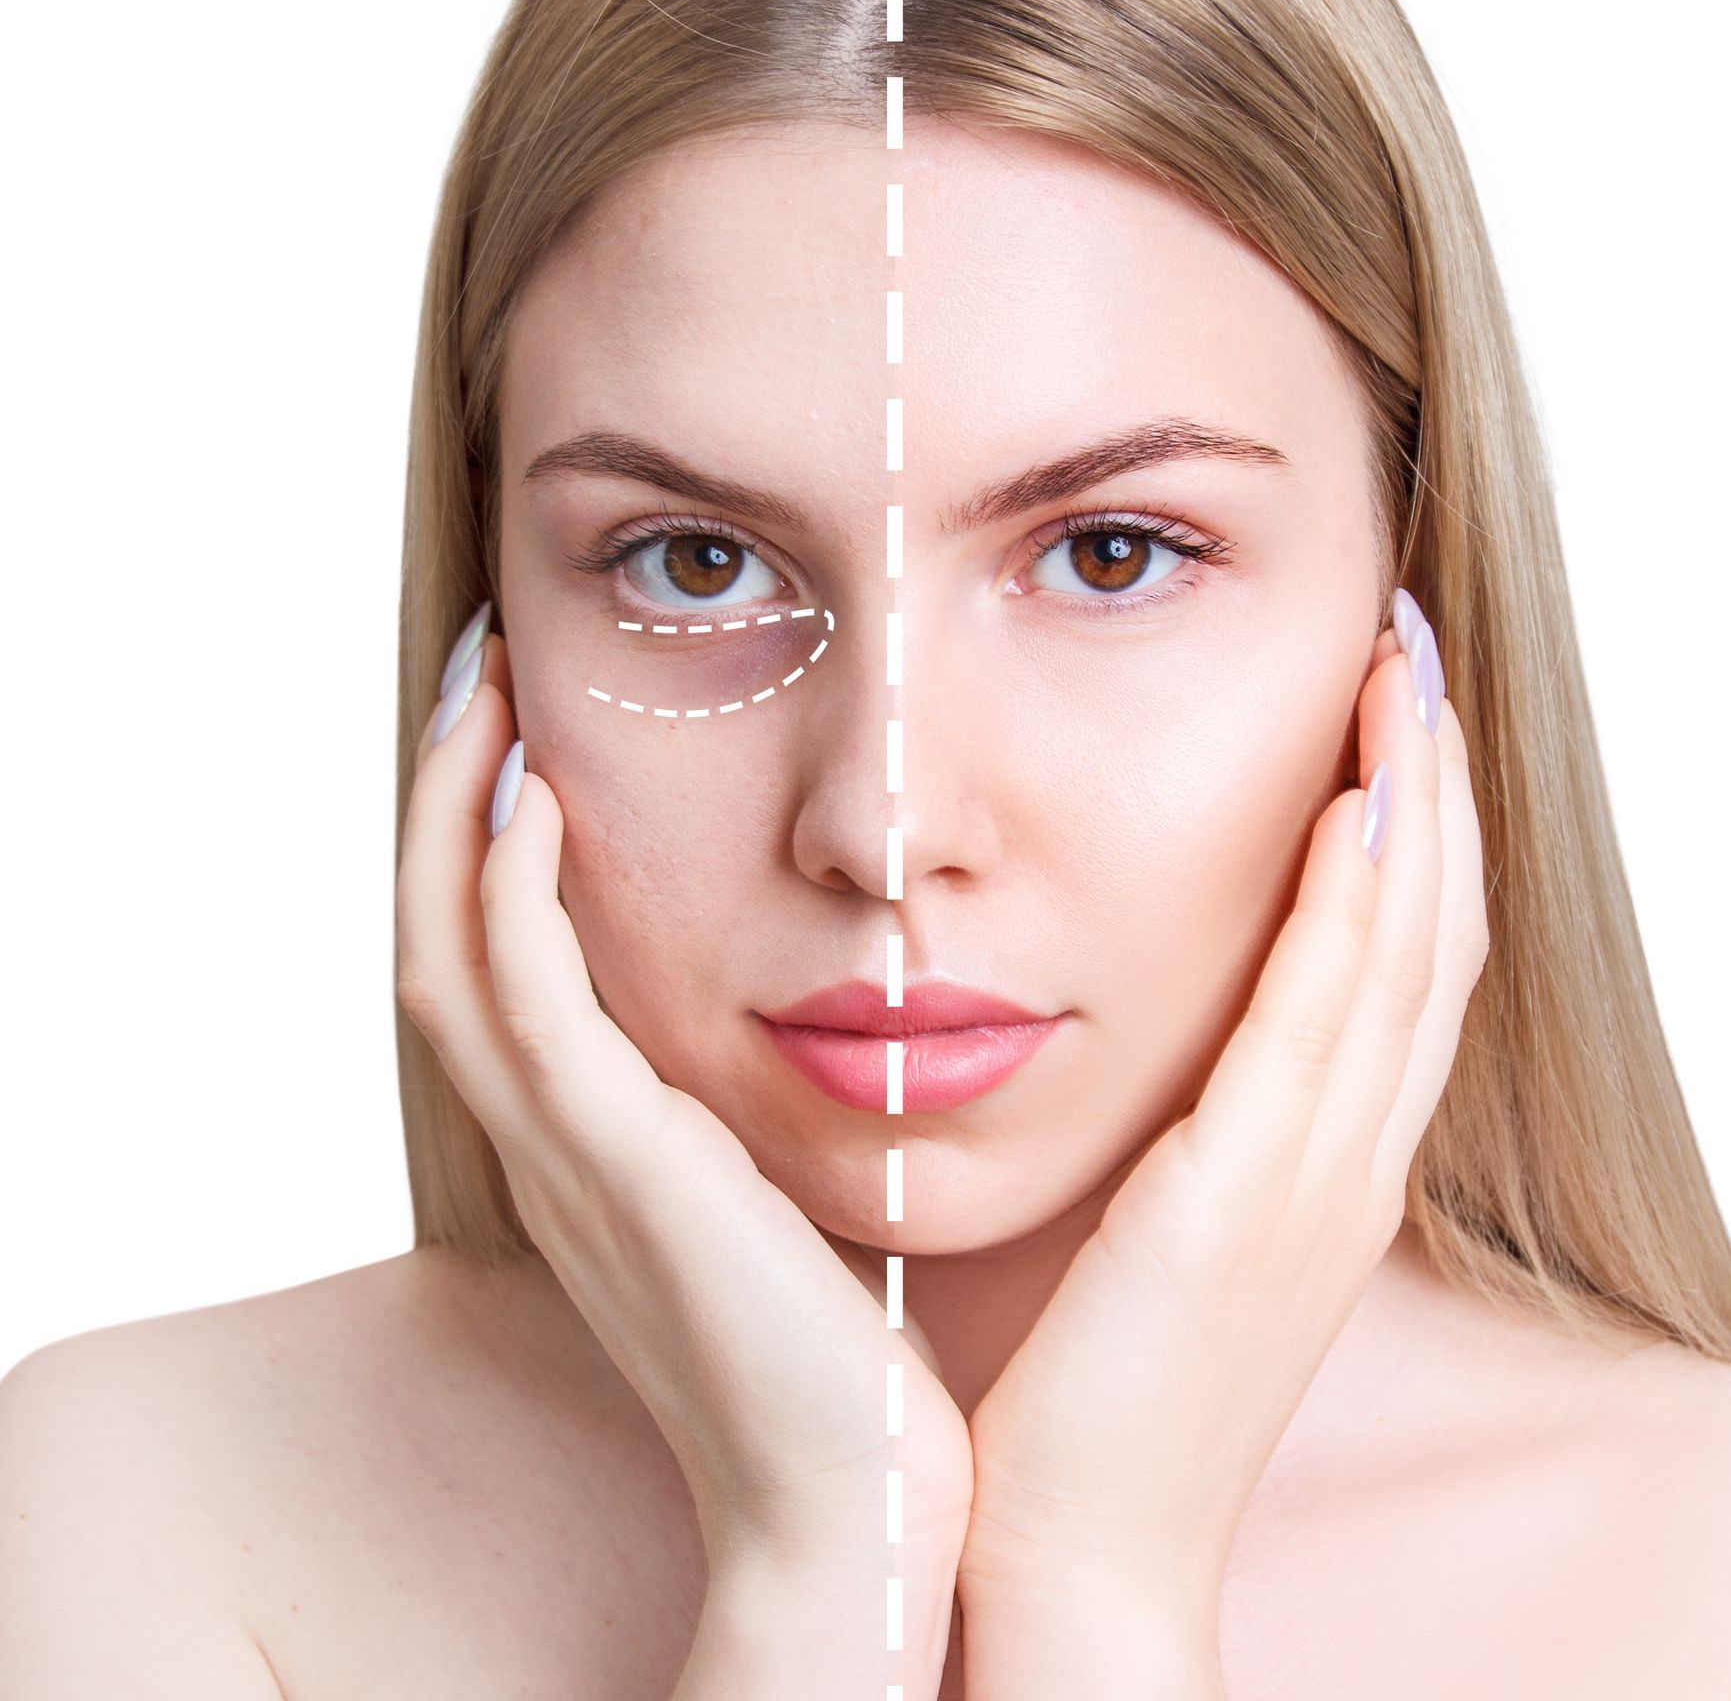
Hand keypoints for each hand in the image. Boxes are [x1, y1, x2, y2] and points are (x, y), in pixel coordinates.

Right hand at [394, 621, 974, 1590]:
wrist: (846, 1501)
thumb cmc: (838, 1353)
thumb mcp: (778, 1198)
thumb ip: (754, 1117)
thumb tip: (826, 1021)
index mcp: (585, 1147)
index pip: (489, 965)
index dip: (483, 844)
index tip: (526, 734)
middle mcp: (549, 1145)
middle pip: (436, 936)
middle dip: (448, 800)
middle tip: (480, 677)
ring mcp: (566, 1158)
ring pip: (448, 952)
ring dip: (458, 814)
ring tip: (490, 695)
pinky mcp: (615, 1168)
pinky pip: (526, 1003)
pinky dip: (514, 892)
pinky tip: (543, 798)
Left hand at [956, 594, 1489, 1615]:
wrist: (1079, 1552)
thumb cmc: (1099, 1393)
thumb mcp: (1171, 1239)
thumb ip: (1198, 1134)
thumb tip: (1169, 1033)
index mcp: (1331, 1164)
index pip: (1409, 963)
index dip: (1420, 831)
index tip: (1394, 714)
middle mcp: (1351, 1158)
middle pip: (1435, 930)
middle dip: (1435, 782)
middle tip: (1414, 652)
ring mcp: (1318, 1178)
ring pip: (1404, 952)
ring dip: (1413, 803)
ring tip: (1400, 674)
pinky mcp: (1250, 1198)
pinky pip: (1324, 1020)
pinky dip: (1353, 905)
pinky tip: (1352, 804)